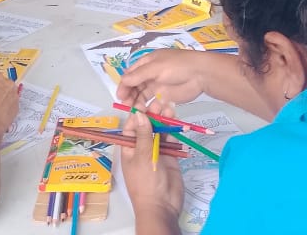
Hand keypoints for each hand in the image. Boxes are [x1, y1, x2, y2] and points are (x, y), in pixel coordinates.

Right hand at [117, 49, 208, 107]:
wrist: (200, 74)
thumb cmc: (177, 66)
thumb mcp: (156, 67)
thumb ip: (139, 75)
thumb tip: (123, 81)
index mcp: (147, 62)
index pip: (130, 73)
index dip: (124, 84)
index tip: (120, 96)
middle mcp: (150, 73)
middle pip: (135, 85)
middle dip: (129, 95)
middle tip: (127, 106)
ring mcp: (158, 85)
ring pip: (142, 95)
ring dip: (137, 102)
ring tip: (136, 111)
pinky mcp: (165, 96)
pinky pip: (152, 102)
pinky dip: (147, 107)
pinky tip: (145, 114)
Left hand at [120, 109, 183, 234]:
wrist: (161, 206)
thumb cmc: (145, 182)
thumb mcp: (142, 156)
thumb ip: (143, 134)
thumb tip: (139, 113)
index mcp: (129, 148)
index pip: (131, 126)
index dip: (137, 113)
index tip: (145, 101)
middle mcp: (142, 147)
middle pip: (147, 126)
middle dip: (153, 114)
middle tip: (160, 102)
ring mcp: (156, 151)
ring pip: (160, 131)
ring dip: (164, 120)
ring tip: (170, 107)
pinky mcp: (169, 156)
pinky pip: (170, 140)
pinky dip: (173, 130)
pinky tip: (176, 121)